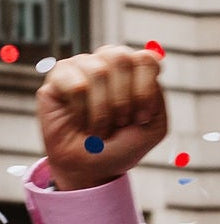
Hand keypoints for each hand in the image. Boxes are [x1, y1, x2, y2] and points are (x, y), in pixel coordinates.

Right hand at [37, 45, 167, 190]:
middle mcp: (108, 62)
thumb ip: (157, 95)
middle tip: (120, 122)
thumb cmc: (122, 145)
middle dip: (124, 99)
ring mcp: (82, 65)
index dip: (146, 90)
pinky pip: (75, 86)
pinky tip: (80, 121)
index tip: (141, 119)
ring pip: (98, 72)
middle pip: (121, 57)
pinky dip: (82, 112)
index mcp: (135, 70)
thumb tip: (143, 64)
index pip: (147, 59)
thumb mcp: (153, 126)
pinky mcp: (58, 76)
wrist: (91, 166)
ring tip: (99, 127)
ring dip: (103, 110)